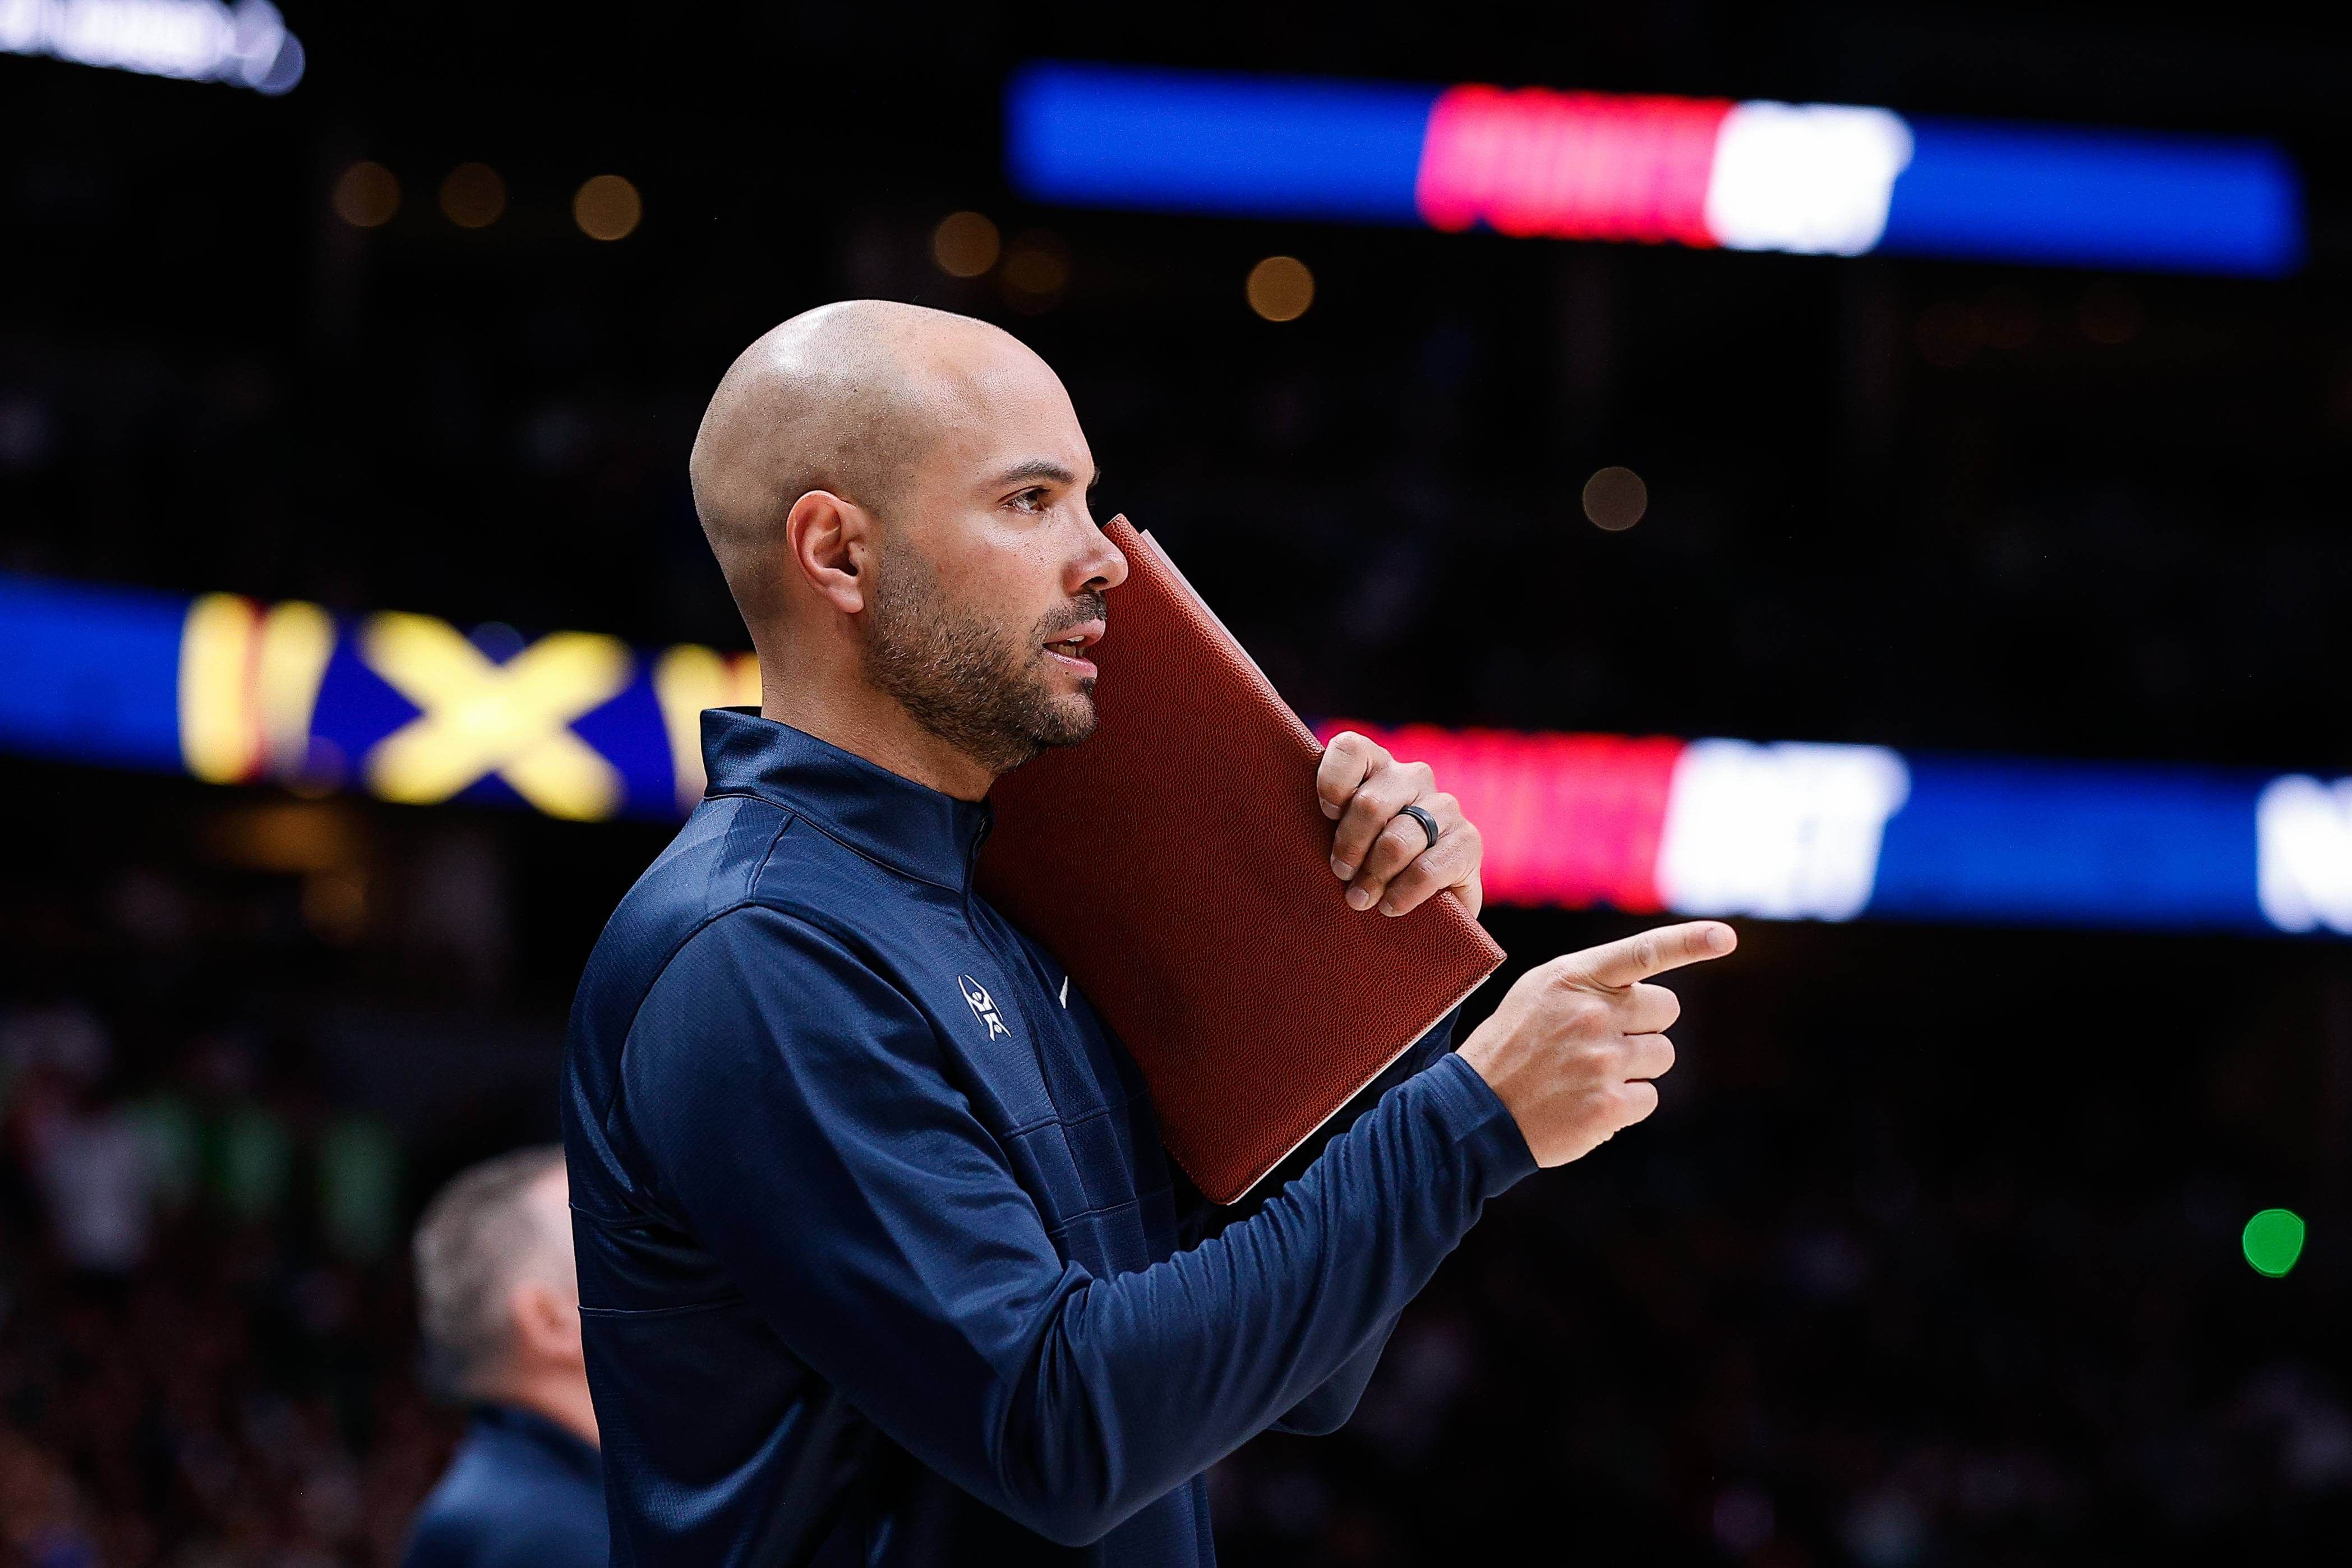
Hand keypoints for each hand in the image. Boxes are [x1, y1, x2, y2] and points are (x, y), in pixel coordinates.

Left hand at [1315, 731, 1483, 918]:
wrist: (1427, 906)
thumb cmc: (1367, 865)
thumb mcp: (1343, 839)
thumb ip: (1327, 822)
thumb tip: (1290, 828)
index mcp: (1376, 765)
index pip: (1350, 748)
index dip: (1332, 782)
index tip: (1325, 815)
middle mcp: (1413, 777)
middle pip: (1369, 804)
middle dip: (1349, 848)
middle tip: (1340, 875)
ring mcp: (1445, 807)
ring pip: (1397, 840)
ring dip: (1374, 876)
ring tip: (1361, 900)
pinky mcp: (1468, 841)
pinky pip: (1426, 869)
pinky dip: (1402, 894)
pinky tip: (1390, 907)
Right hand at [1457, 921, 1735, 1166]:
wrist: (1474, 1110)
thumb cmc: (1513, 1045)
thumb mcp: (1540, 993)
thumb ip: (1592, 983)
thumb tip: (1649, 990)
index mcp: (1573, 977)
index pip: (1643, 952)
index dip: (1690, 942)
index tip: (1726, 937)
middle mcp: (1591, 1014)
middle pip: (1666, 1010)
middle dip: (1645, 1025)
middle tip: (1604, 1041)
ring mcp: (1602, 1061)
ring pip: (1662, 1055)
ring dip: (1636, 1066)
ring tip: (1589, 1074)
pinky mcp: (1609, 1106)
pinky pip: (1649, 1098)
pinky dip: (1625, 1104)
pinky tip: (1587, 1102)